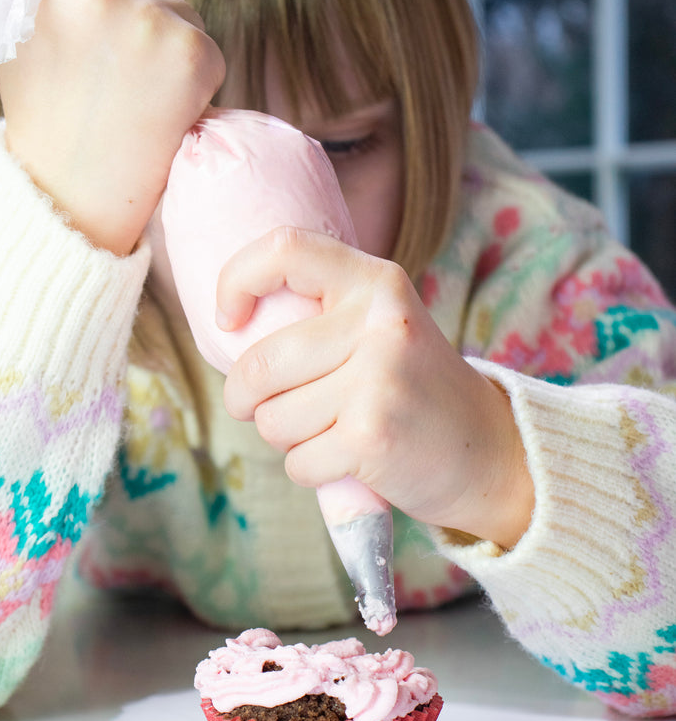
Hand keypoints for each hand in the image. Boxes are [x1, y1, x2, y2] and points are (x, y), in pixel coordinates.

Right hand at [0, 0, 224, 254]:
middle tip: (111, 85)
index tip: (91, 53)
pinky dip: (196, 84)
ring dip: (170, 50)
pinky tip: (161, 114)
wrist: (72, 197)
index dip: (106, 5)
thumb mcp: (22, 29)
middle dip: (140, 24)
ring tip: (134, 100)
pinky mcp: (189, 52)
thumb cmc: (49, 113)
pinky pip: (210, 47)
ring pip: (183, 9)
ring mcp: (144, 19)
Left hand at [218, 228, 533, 546]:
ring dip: (285, 438)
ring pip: (272, 419)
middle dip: (246, 398)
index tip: (229, 320)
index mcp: (376, 282)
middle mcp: (379, 323)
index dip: (236, 280)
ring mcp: (378, 381)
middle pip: (259, 363)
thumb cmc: (413, 388)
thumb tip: (231, 327)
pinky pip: (297, 461)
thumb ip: (321, 314)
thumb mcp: (381, 328)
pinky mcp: (372, 437)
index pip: (283, 250)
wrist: (490, 451)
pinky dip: (310, 470)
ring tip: (330, 430)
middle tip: (265, 407)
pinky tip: (347, 459)